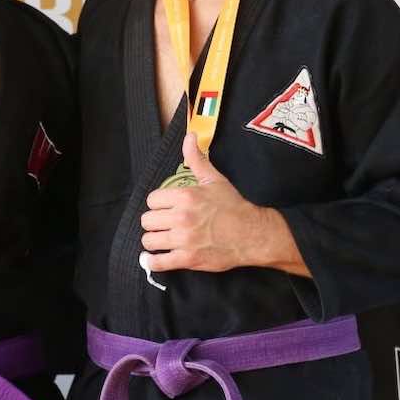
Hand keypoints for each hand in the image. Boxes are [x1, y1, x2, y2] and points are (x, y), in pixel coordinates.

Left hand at [139, 134, 305, 275]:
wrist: (252, 233)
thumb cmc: (233, 206)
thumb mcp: (214, 179)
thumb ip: (196, 158)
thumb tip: (189, 136)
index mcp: (185, 196)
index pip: (152, 200)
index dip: (158, 204)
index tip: (166, 208)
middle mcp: (181, 217)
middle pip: (147, 220)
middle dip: (154, 222)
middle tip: (164, 225)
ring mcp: (184, 240)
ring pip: (149, 240)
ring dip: (153, 241)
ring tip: (161, 240)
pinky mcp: (188, 259)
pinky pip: (158, 263)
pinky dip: (152, 262)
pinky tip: (153, 258)